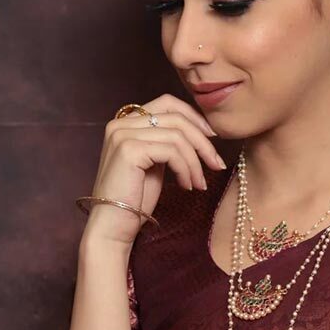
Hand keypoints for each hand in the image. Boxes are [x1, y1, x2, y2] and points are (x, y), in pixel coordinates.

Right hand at [82, 93, 226, 247]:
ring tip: (199, 184)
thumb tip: (201, 133)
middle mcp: (121, 123)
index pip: (167, 103)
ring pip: (177, 136)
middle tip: (217, 164)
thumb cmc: (135, 200)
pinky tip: (187, 186)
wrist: (113, 226)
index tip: (212, 139)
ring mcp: (123, 134)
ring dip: (195, 162)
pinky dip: (186, 169)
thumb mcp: (155, 164)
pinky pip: (172, 151)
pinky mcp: (129, 149)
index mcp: (126, 123)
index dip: (194, 117)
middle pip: (176, 117)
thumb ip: (167, 143)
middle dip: (202, 141)